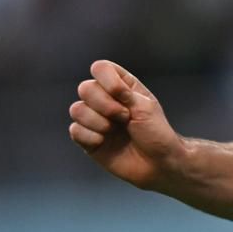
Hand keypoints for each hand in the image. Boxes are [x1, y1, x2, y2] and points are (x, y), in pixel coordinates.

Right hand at [68, 60, 182, 189]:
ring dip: (97, 121)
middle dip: (104, 104)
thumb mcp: (145, 107)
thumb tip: (96, 84)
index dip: (108, 81)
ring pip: (76, 109)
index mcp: (123, 86)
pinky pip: (74, 130)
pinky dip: (90, 136)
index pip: (101, 68)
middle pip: (85, 88)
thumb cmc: (156, 132)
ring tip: (114, 130)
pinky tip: (103, 142)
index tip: (125, 96)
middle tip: (124, 118)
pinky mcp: (88, 140)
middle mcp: (106, 100)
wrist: (158, 163)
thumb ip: (122, 93)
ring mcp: (96, 120)